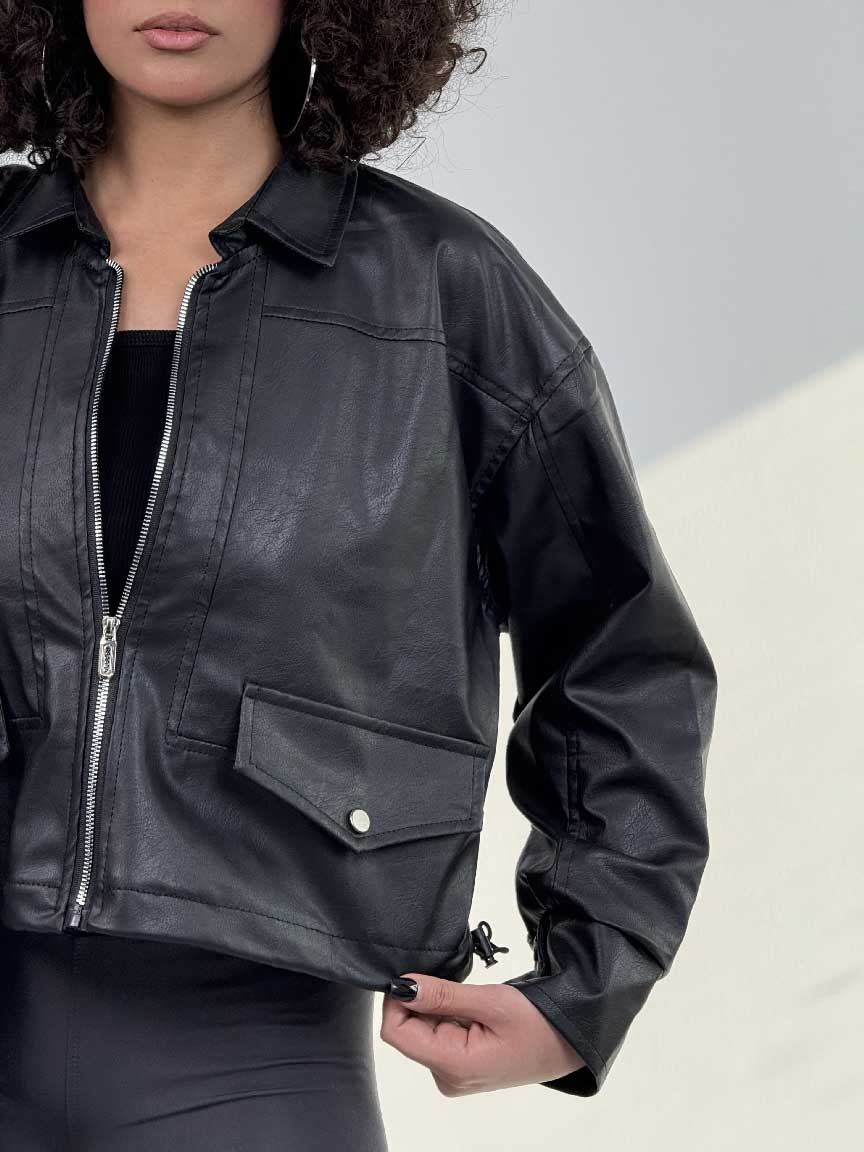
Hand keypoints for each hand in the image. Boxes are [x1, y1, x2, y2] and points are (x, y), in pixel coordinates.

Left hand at [380, 972, 586, 1094]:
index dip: (398, 998)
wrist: (571, 1042)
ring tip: (472, 999)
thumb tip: (402, 985)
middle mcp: (447, 1076)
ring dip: (439, 1006)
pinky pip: (440, 1033)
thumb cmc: (539, 1024)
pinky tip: (473, 1008)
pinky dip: (449, 1014)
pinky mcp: (461, 1065)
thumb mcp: (491, 1001)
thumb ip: (442, 994)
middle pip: (409, 1030)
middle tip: (457, 984)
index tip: (417, 972)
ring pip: (424, 1029)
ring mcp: (454, 1073)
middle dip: (423, 1000)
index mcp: (452, 1066)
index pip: (396, 1032)